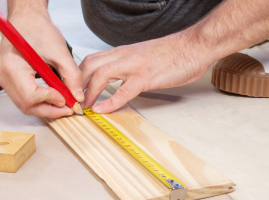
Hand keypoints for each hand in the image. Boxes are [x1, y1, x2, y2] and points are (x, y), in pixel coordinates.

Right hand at [0, 12, 83, 117]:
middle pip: (26, 105)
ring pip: (24, 105)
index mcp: (12, 65)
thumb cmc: (38, 28)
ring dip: (45, 107)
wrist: (27, 18)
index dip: (51, 100)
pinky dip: (39, 101)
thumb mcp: (60, 51)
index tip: (67, 99)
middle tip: (68, 108)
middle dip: (50, 109)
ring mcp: (2, 78)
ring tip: (63, 102)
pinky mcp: (6, 79)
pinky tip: (53, 97)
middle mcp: (2, 74)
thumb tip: (77, 97)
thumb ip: (71, 76)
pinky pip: (22, 97)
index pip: (30, 96)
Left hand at [81, 33, 213, 113]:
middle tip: (74, 100)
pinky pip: (124, 90)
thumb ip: (128, 64)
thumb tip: (116, 78)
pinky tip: (102, 110)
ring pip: (101, 74)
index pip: (92, 60)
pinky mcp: (147, 76)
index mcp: (123, 52)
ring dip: (88, 92)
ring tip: (84, 106)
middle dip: (77, 84)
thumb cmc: (172, 53)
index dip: (79, 76)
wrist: (195, 45)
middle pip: (90, 65)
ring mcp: (135, 65)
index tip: (75, 91)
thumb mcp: (143, 56)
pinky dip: (110, 102)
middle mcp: (125, 56)